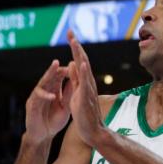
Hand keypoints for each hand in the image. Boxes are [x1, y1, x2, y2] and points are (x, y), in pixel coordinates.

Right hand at [24, 59, 71, 141]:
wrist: (43, 136)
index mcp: (52, 91)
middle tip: (59, 61)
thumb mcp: (65, 107)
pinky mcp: (32, 106)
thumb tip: (76, 79)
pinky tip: (52, 96)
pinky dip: (45, 96)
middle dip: (54, 69)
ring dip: (48, 75)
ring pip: (42, 83)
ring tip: (55, 68)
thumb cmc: (54, 122)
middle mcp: (43, 92)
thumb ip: (69, 94)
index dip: (64, 71)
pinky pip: (38, 99)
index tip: (73, 65)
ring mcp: (36, 98)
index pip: (58, 77)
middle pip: (49, 77)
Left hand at [66, 30, 104, 145]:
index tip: (69, 36)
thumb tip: (72, 64)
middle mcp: (87, 82)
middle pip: (82, 60)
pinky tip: (81, 63)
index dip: (74, 48)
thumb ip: (75, 79)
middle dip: (75, 46)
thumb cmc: (84, 114)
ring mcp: (88, 88)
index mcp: (83, 81)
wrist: (93, 131)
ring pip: (84, 68)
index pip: (79, 61)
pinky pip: (85, 83)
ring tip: (74, 42)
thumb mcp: (76, 92)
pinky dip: (84, 72)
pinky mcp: (86, 97)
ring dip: (79, 54)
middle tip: (70, 32)